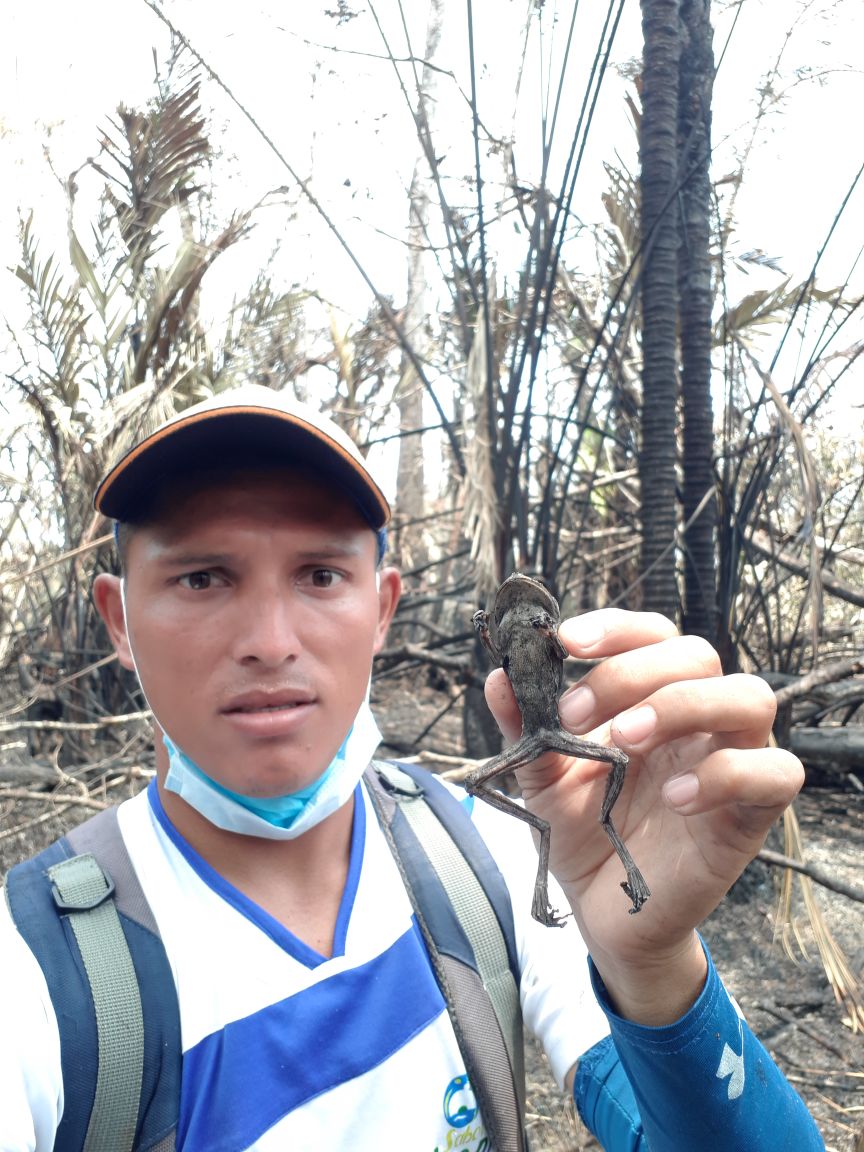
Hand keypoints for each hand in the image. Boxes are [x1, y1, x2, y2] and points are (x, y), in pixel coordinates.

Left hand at [484, 609, 803, 1022]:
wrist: (601, 911)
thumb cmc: (581, 831)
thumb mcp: (542, 779)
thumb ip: (525, 728)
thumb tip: (500, 676)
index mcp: (650, 697)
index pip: (654, 634)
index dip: (615, 628)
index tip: (565, 642)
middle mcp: (696, 720)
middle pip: (697, 654)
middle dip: (631, 672)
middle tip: (575, 714)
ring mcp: (730, 761)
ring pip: (751, 697)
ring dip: (684, 705)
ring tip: (626, 741)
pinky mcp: (750, 814)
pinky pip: (776, 773)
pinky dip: (728, 774)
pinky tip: (675, 797)